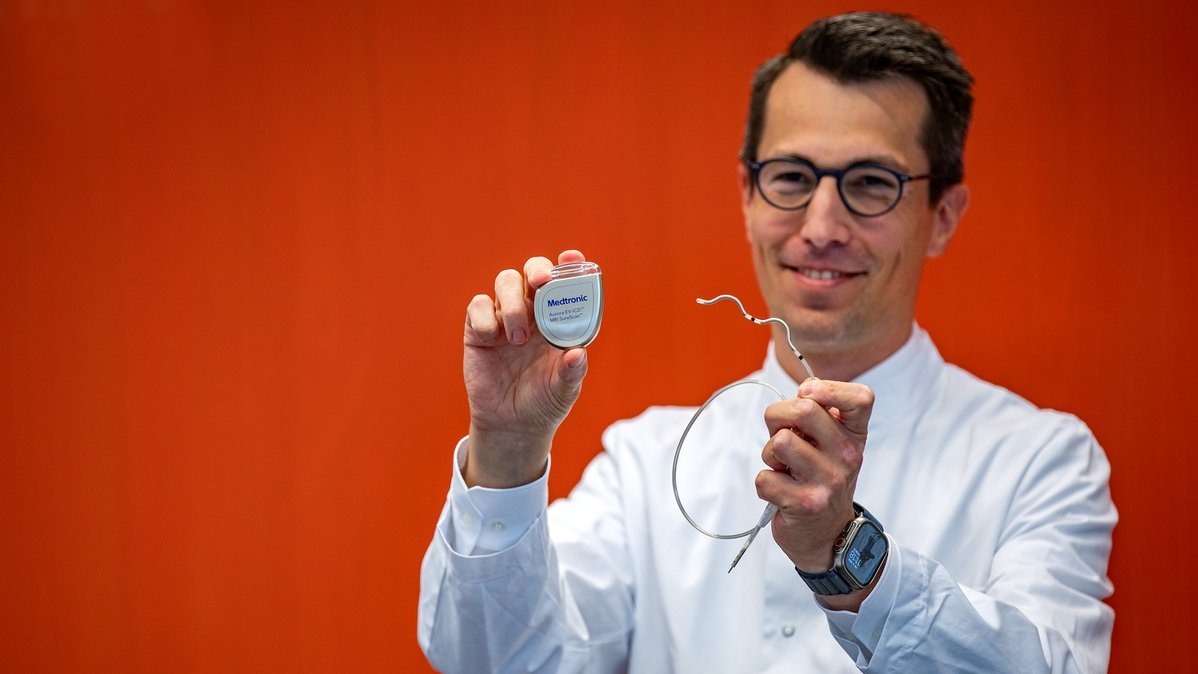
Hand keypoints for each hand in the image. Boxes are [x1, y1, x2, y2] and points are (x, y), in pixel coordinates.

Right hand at [462, 250, 590, 487]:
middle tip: (540, 282)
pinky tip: (492, 339)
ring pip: (505, 281)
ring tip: (517, 337)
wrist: (511, 425)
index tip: (571, 258)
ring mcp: (505, 317)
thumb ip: (572, 372)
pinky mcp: (479, 329)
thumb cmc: (544, 402)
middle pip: (533, 271)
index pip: (566, 282)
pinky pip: (478, 306)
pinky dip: (485, 318)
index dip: (569, 266)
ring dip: (512, 302)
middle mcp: (533, 311)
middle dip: (537, 269)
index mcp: (560, 319)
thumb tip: (577, 353)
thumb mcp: (564, 391)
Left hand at [755, 379, 874, 593]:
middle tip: (782, 437)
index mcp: (855, 436)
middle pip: (803, 409)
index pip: (862, 397)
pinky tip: (780, 493)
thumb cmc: (823, 479)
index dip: (827, 388)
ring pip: (779, 442)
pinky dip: (765, 484)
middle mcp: (848, 456)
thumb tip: (802, 391)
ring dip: (769, 454)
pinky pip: (765, 477)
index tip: (807, 396)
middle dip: (777, 417)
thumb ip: (819, 415)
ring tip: (783, 468)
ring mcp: (828, 481)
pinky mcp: (805, 504)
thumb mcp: (832, 445)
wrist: (830, 536)